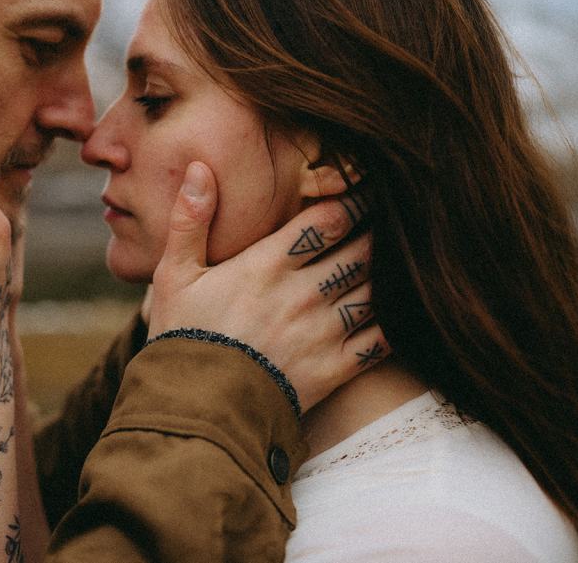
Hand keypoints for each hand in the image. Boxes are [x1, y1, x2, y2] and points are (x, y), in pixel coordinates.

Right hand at [149, 161, 385, 411]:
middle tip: (395, 217)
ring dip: (390, 273)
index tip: (369, 188)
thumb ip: (190, 220)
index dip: (355, 200)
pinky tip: (402, 312)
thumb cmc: (182, 337)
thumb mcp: (173, 275)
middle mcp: (303, 294)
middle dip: (379, 231)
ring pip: (376, 290)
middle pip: (361, 250)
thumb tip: (201, 168)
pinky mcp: (334, 370)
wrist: (196, 409)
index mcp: (266, 265)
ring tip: (404, 259)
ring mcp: (322, 332)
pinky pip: (380, 341)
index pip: (327, 220)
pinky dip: (396, 322)